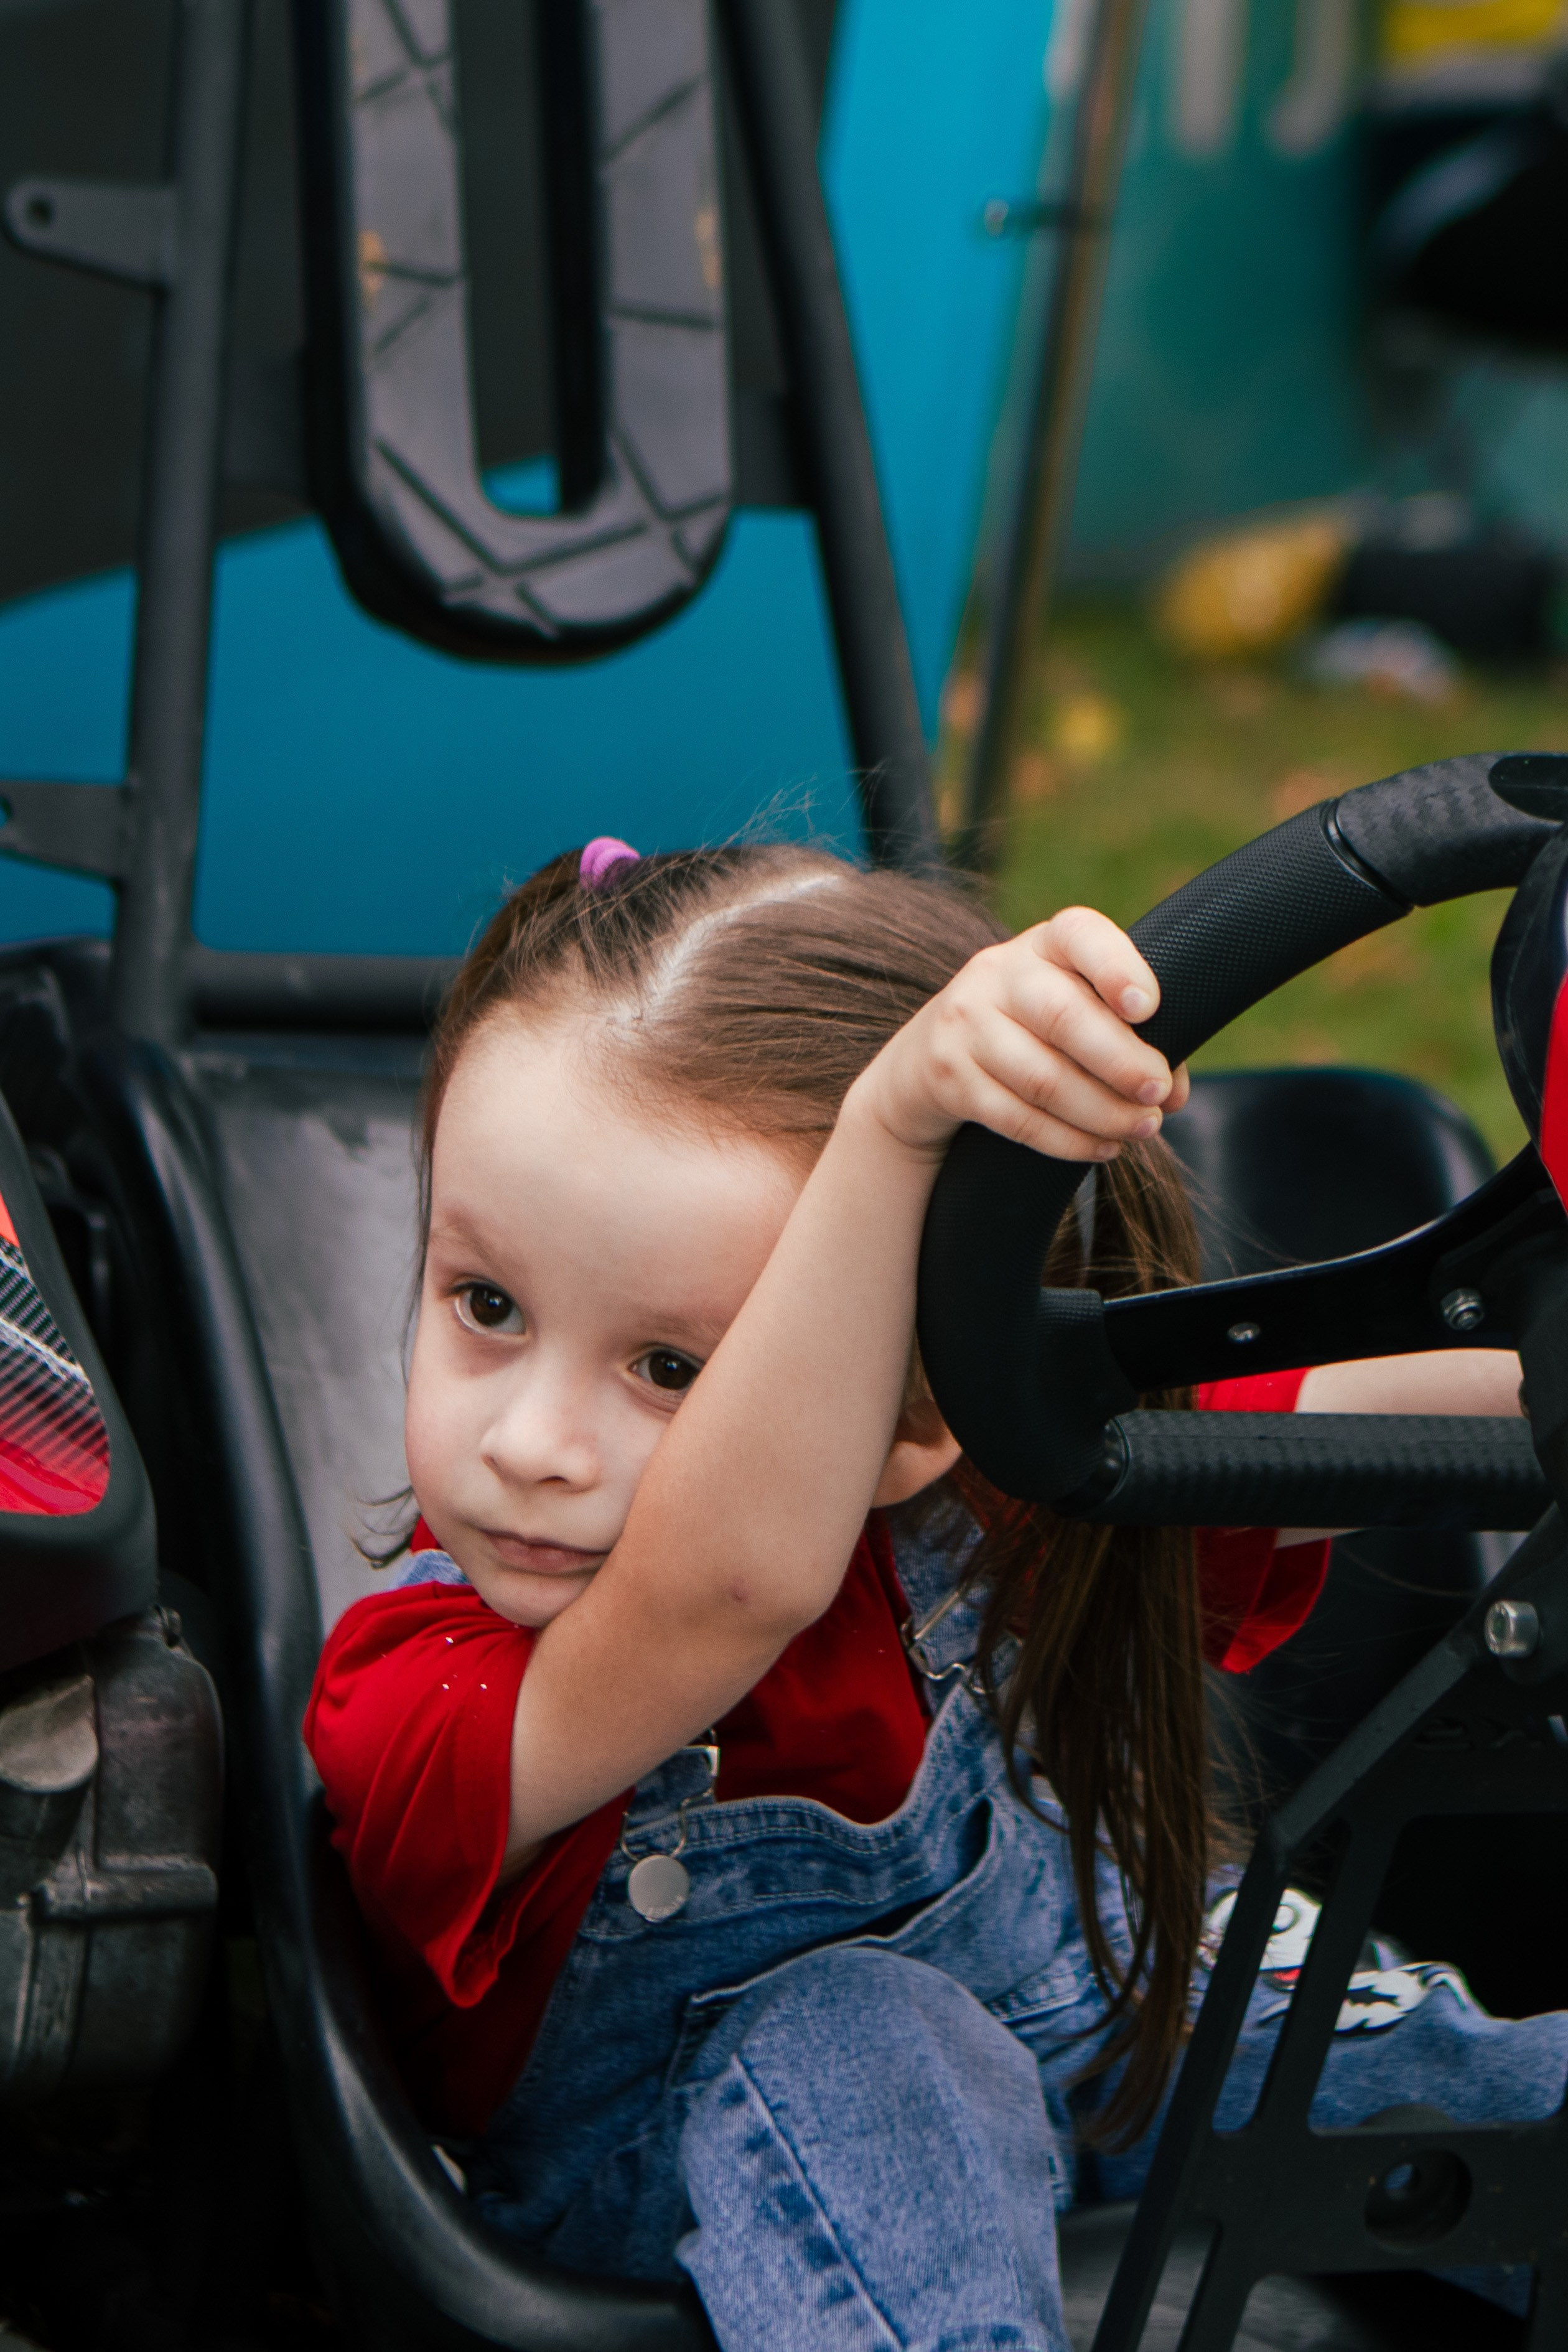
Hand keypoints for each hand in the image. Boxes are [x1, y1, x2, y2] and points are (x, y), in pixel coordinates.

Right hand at [849, 908, 1188, 1162]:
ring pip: (1042, 1078)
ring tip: (1141, 1127)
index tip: (1149, 1006)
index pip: (1079, 934)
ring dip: (1102, 1111)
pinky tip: (1102, 1147)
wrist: (929, 1055)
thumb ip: (1131, 1036)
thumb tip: (1173, 1094)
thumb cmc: (1034, 1028)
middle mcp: (997, 974)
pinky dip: (1067, 1139)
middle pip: (1063, 1016)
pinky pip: (1016, 1118)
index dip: (1116, 967)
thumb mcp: (1074, 1006)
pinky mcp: (948, 1076)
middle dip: (1122, 1062)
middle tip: (1158, 1092)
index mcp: (1043, 944)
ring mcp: (965, 1023)